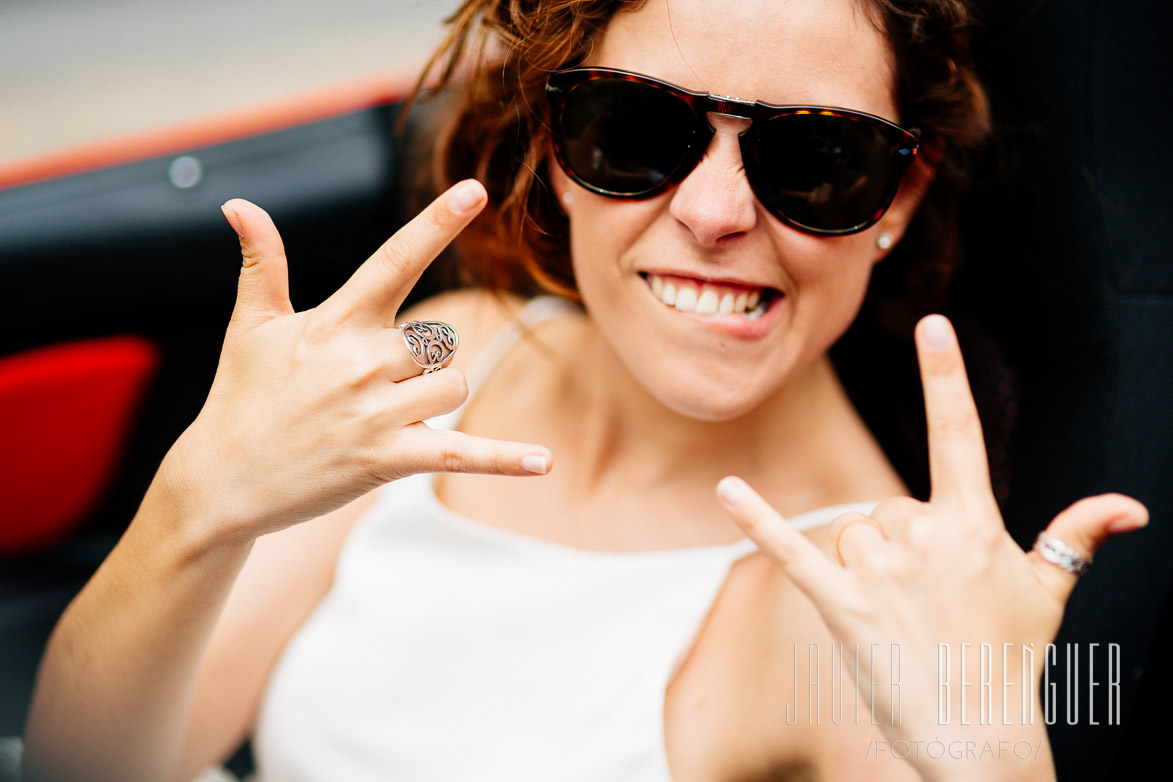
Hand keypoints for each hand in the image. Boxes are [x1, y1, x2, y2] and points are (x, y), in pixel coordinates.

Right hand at [160, 180, 551, 543]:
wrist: (221, 481)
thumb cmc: (240, 397)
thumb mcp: (250, 325)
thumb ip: (263, 262)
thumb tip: (238, 204)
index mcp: (337, 321)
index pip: (395, 260)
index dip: (437, 223)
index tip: (475, 190)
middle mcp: (363, 361)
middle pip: (441, 340)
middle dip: (422, 361)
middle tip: (368, 386)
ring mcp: (378, 412)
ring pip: (454, 386)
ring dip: (433, 399)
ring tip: (380, 416)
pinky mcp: (388, 458)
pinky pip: (462, 454)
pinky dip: (505, 458)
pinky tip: (544, 463)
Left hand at [715, 315, 1146, 780]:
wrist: (977, 734)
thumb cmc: (1010, 659)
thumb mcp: (1047, 591)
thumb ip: (1077, 536)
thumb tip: (1131, 508)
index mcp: (973, 523)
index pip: (959, 433)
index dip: (945, 375)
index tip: (932, 324)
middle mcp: (925, 535)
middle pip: (884, 508)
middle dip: (899, 547)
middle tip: (926, 602)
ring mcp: (882, 570)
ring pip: (849, 533)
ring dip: (866, 567)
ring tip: (899, 615)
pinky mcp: (842, 604)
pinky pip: (790, 552)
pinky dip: (757, 520)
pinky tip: (727, 490)